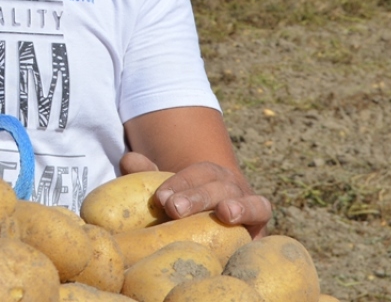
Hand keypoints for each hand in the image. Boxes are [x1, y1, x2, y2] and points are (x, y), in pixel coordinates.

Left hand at [147, 161, 271, 237]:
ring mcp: (247, 203)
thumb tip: (129, 159)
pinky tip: (246, 227)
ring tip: (226, 213)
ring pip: (244, 198)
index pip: (196, 173)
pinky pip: (261, 214)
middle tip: (174, 208)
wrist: (216, 230)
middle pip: (217, 185)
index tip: (161, 198)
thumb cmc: (185, 210)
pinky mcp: (258, 226)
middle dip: (197, 196)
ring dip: (237, 205)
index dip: (180, 182)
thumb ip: (147, 176)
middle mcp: (230, 185)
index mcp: (207, 175)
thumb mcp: (167, 194)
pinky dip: (253, 213)